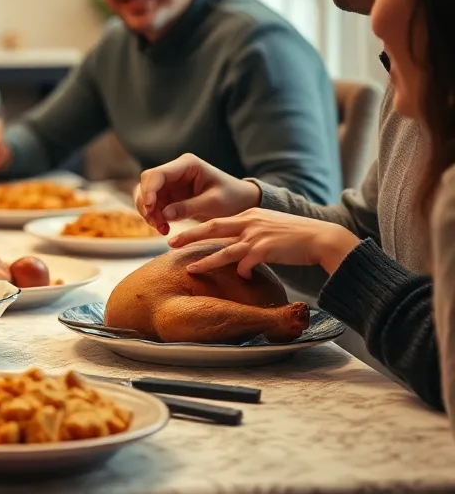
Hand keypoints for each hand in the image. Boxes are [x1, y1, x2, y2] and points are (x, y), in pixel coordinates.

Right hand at [135, 153, 261, 234]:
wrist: (241, 201)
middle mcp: (175, 170)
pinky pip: (153, 205)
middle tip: (158, 224)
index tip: (151, 209)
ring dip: (149, 213)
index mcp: (187, 165)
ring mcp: (171, 182)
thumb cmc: (232, 197)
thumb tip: (164, 214)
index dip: (149, 191)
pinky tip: (164, 228)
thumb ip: (189, 207)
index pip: (157, 174)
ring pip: (147, 195)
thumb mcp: (214, 203)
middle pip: (147, 184)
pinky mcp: (170, 194)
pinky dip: (155, 217)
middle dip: (147, 205)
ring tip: (162, 229)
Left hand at [168, 209, 360, 277]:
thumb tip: (237, 251)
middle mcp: (249, 222)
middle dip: (189, 236)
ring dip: (205, 261)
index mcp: (249, 215)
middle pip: (211, 228)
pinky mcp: (266, 249)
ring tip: (191, 269)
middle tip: (170, 243)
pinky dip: (241, 273)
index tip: (180, 235)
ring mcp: (257, 236)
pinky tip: (243, 279)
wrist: (322, 237)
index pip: (217, 221)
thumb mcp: (269, 227)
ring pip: (223, 249)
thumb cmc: (297, 236)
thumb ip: (251, 233)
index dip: (197, 229)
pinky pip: (245, 264)